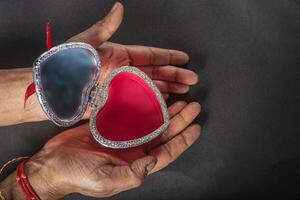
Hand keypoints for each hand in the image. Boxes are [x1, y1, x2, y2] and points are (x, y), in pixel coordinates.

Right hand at [21, 101, 200, 198]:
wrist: (52, 163)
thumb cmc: (76, 175)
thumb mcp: (105, 180)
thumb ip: (131, 174)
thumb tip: (153, 160)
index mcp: (135, 164)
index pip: (167, 151)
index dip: (183, 140)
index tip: (196, 127)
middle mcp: (133, 150)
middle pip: (163, 134)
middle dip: (180, 120)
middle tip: (192, 106)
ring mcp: (123, 137)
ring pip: (152, 123)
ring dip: (166, 112)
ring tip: (180, 100)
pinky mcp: (111, 125)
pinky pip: (133, 114)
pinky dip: (145, 106)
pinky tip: (153, 97)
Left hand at [66, 2, 197, 117]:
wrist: (51, 91)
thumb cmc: (66, 65)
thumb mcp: (87, 43)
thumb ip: (105, 29)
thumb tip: (119, 8)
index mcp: (119, 56)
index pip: (150, 55)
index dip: (168, 56)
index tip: (184, 58)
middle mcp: (123, 72)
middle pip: (155, 72)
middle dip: (174, 75)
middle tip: (192, 80)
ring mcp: (121, 88)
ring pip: (149, 87)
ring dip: (167, 89)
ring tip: (184, 92)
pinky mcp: (116, 103)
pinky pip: (138, 102)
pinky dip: (152, 103)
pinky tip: (164, 104)